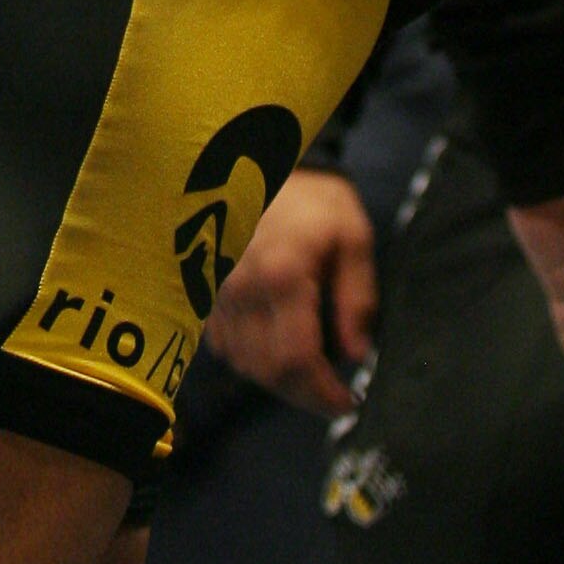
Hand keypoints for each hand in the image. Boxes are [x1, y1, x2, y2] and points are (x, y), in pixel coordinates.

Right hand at [202, 168, 377, 416]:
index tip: (348, 403)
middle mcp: (242, 290)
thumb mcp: (353, 237)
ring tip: (309, 368)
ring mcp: (217, 293)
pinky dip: (252, 359)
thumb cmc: (314, 201)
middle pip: (269, 372)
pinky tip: (275, 343)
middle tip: (333, 393)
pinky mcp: (205, 293)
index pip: (297, 360)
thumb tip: (357, 356)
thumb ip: (357, 297)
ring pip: (244, 365)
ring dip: (279, 380)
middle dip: (306, 394)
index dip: (324, 394)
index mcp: (282, 275)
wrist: (263, 160)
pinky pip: (225, 347)